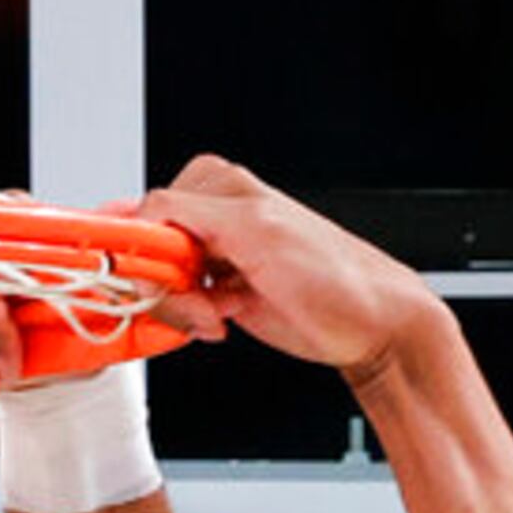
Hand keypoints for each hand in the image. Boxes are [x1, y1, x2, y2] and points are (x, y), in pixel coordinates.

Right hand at [132, 155, 446, 388]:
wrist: (371, 325)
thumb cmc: (336, 278)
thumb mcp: (257, 229)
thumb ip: (194, 212)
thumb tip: (142, 211)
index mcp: (220, 188)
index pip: (147, 211)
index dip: (143, 249)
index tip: (149, 279)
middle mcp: (214, 219)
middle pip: (148, 253)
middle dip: (166, 286)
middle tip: (200, 299)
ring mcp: (215, 259)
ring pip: (160, 285)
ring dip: (182, 309)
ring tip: (219, 311)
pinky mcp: (218, 293)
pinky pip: (178, 308)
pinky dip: (192, 321)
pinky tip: (223, 319)